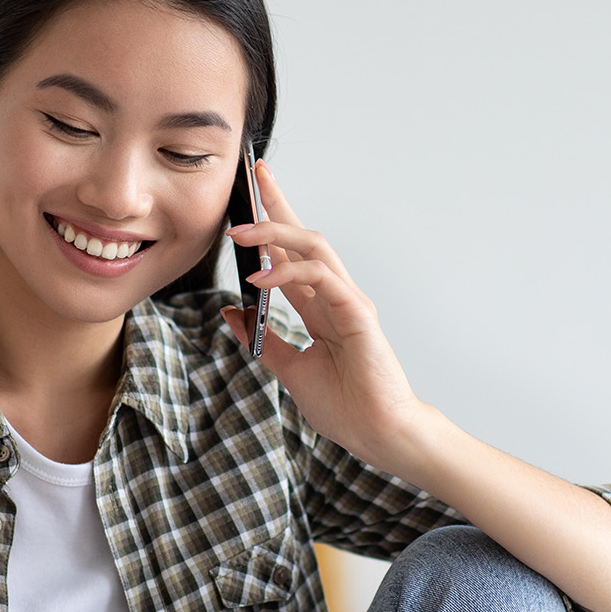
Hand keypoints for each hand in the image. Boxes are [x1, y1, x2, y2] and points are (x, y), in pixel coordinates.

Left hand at [222, 160, 428, 476]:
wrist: (377, 434)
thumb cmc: (346, 407)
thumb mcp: (289, 370)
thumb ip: (263, 340)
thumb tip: (233, 312)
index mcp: (320, 308)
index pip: (292, 254)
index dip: (273, 222)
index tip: (251, 194)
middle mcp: (336, 297)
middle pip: (305, 237)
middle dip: (279, 204)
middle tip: (254, 177)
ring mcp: (350, 302)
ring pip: (315, 247)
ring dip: (277, 233)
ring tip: (241, 234)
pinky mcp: (358, 313)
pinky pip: (322, 278)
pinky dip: (290, 272)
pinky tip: (261, 278)